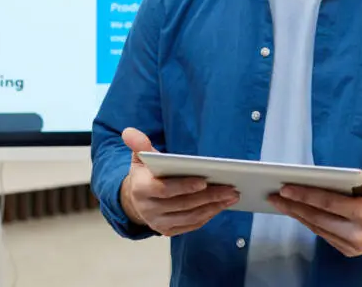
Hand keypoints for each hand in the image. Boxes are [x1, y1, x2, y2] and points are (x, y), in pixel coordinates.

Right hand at [119, 128, 239, 236]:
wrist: (136, 200)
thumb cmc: (144, 174)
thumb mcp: (140, 157)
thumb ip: (139, 145)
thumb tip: (129, 131)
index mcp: (141, 189)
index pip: (165, 190)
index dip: (185, 186)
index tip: (204, 180)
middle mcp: (149, 209)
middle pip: (183, 204)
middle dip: (209, 196)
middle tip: (230, 187)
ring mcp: (159, 223)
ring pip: (190, 216)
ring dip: (213, 207)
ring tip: (231, 196)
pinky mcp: (168, 231)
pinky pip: (191, 225)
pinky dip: (208, 216)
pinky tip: (221, 205)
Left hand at [269, 165, 361, 257]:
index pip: (329, 202)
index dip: (305, 195)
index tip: (286, 188)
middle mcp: (358, 233)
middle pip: (318, 218)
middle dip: (293, 206)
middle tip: (273, 195)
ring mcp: (353, 246)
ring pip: (318, 228)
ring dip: (297, 215)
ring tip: (280, 203)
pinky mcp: (349, 251)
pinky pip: (324, 235)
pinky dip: (309, 223)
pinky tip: (298, 212)